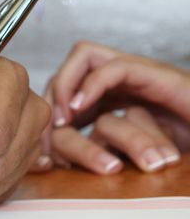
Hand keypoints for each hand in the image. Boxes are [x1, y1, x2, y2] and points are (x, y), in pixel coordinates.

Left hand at [45, 41, 189, 173]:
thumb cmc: (176, 151)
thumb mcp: (118, 155)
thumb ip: (89, 149)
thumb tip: (48, 161)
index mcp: (111, 97)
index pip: (65, 85)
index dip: (47, 107)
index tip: (41, 138)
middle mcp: (120, 82)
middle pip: (69, 67)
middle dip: (50, 94)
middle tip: (47, 127)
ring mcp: (138, 75)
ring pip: (84, 56)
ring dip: (65, 84)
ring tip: (62, 117)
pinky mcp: (156, 76)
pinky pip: (113, 67)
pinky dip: (89, 86)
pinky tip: (78, 111)